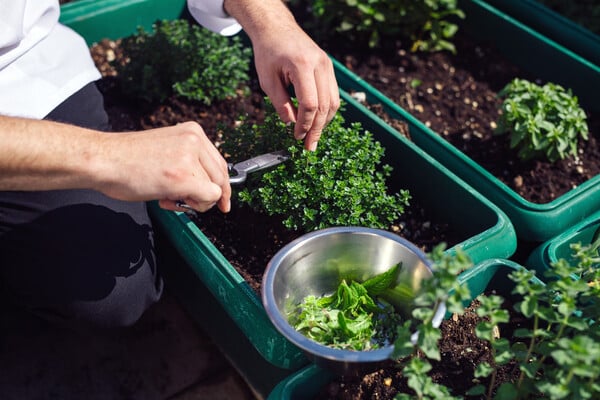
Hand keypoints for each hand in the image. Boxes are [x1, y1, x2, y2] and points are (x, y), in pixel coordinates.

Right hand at [99, 122, 230, 212]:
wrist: (103, 160)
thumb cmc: (127, 160)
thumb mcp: (167, 149)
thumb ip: (189, 161)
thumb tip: (209, 185)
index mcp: (192, 131)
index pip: (219, 163)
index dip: (221, 186)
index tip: (221, 201)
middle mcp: (194, 140)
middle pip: (220, 177)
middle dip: (207, 197)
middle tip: (183, 201)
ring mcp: (189, 158)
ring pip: (214, 190)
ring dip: (194, 202)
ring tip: (167, 196)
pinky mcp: (184, 177)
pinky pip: (207, 198)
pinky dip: (193, 206)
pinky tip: (167, 199)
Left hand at [253, 25, 339, 150]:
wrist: (277, 29)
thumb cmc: (268, 53)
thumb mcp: (267, 80)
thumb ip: (279, 103)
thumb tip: (291, 124)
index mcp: (302, 65)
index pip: (310, 103)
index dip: (304, 124)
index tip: (296, 137)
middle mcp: (320, 65)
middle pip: (325, 106)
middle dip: (317, 129)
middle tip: (309, 147)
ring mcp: (328, 66)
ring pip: (334, 102)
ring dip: (324, 122)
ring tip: (313, 137)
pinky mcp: (329, 68)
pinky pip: (333, 94)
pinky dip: (327, 111)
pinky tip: (317, 122)